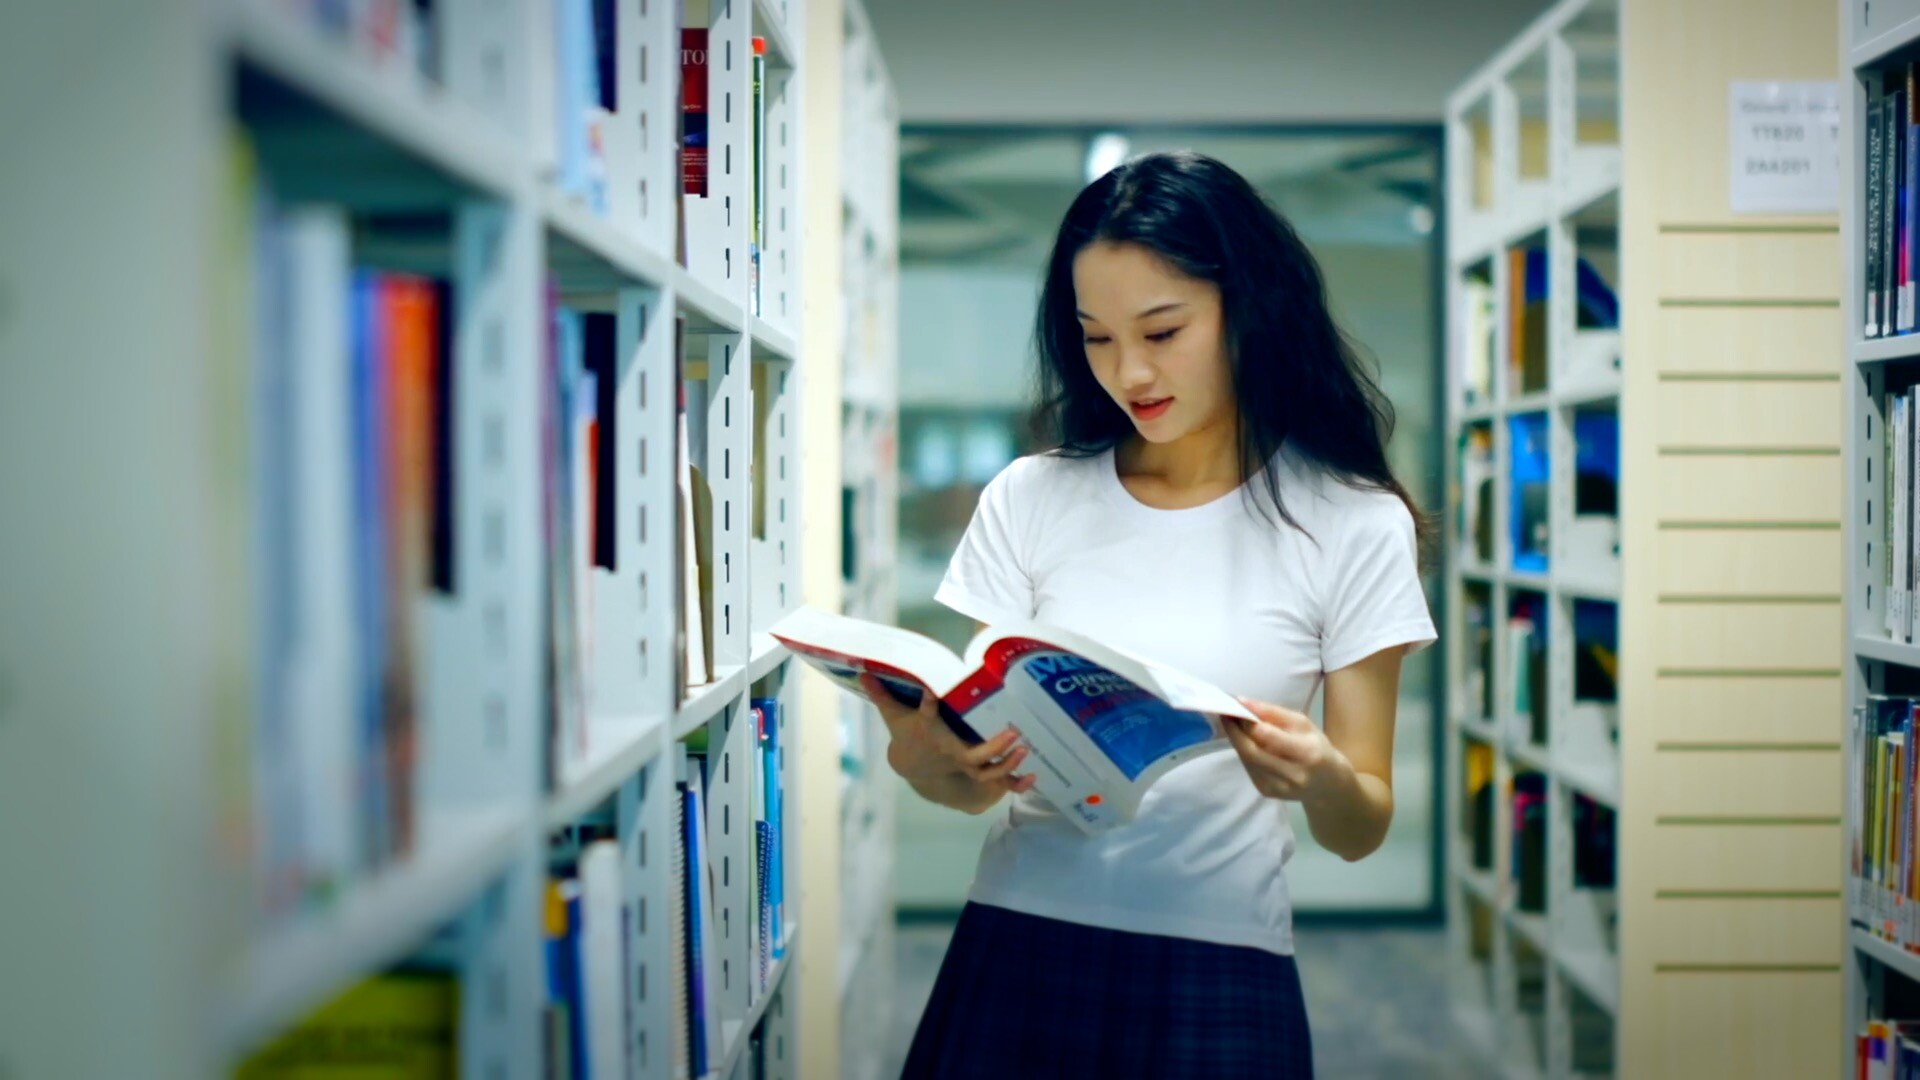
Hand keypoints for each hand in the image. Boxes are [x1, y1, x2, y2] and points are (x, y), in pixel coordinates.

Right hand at [857, 673, 1037, 795]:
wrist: (911, 767)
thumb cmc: (907, 734)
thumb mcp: (893, 715)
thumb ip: (882, 693)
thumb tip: (862, 670)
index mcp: (930, 731)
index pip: (928, 716)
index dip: (928, 705)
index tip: (931, 693)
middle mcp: (950, 750)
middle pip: (973, 755)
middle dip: (994, 746)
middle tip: (1013, 733)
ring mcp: (963, 764)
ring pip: (988, 771)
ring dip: (1008, 763)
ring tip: (1025, 748)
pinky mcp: (973, 770)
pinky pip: (997, 781)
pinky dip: (1015, 782)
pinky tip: (1035, 778)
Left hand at [1223, 697, 1354, 804]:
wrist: (1327, 784)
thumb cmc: (1316, 746)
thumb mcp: (1303, 724)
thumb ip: (1274, 713)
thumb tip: (1244, 702)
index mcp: (1307, 753)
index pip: (1268, 736)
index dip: (1248, 721)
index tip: (1235, 705)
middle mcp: (1293, 775)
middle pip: (1252, 751)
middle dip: (1234, 731)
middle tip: (1226, 714)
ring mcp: (1279, 787)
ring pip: (1247, 760)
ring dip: (1236, 740)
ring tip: (1232, 724)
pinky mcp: (1268, 793)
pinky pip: (1248, 768)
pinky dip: (1243, 752)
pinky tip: (1244, 741)